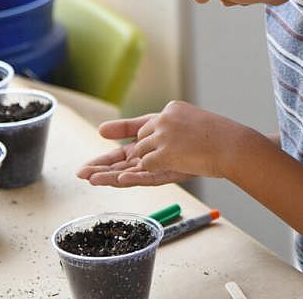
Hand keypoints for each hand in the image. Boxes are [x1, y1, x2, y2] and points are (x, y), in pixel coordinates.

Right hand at [76, 113, 193, 186]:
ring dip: (111, 176)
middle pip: (120, 168)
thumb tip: (100, 130)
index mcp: (144, 149)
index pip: (117, 158)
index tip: (82, 171)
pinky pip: (149, 176)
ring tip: (93, 180)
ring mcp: (159, 167)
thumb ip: (127, 127)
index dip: (100, 164)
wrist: (221, 142)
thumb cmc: (190, 130)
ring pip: (130, 174)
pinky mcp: (171, 172)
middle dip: (101, 172)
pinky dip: (135, 178)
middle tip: (82, 176)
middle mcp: (149, 161)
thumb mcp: (153, 123)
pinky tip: (122, 178)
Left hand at [128, 100, 246, 178]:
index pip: (151, 122)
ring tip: (174, 163)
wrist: (235, 147)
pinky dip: (155, 170)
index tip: (152, 143)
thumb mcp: (198, 122)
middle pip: (142, 136)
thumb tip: (169, 139)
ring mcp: (163, 136)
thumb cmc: (223, 138)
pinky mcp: (164, 154)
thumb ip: (180, 125)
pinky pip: (147, 164)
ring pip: (141, 151)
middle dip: (150, 148)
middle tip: (166, 158)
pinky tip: (172, 168)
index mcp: (173, 108)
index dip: (154, 137)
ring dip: (153, 159)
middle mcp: (164, 118)